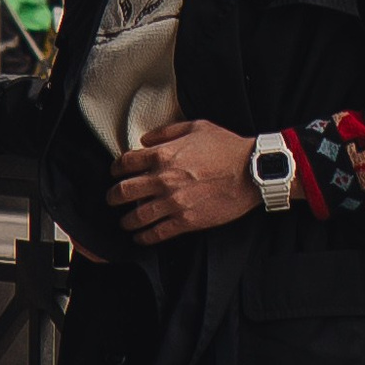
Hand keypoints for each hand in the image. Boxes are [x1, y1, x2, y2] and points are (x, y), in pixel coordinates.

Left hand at [110, 117, 262, 242]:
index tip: (115, 173)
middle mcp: (163, 179)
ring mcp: (173, 202)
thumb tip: (145, 139)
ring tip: (125, 222)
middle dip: (112, 197)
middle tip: (111, 199)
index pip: (125, 163)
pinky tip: (140, 237)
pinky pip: (157, 233)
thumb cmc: (227, 148)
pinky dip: (144, 237)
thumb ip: (167, 132)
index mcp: (164, 154)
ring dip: (126, 220)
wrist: (252, 171)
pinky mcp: (186, 221)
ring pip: (136, 216)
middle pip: (123, 191)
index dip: (115, 169)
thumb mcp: (196, 127)